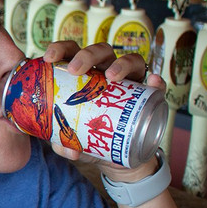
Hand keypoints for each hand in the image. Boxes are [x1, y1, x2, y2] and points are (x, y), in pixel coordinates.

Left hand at [42, 41, 164, 181]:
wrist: (115, 158)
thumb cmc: (89, 138)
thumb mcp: (73, 141)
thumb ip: (65, 144)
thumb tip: (65, 148)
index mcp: (84, 75)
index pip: (72, 52)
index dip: (61, 49)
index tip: (49, 58)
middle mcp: (107, 72)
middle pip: (100, 51)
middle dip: (87, 55)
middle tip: (75, 70)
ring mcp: (130, 82)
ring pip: (130, 60)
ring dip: (121, 64)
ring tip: (111, 77)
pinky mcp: (149, 96)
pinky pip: (157, 85)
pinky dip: (157, 82)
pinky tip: (153, 82)